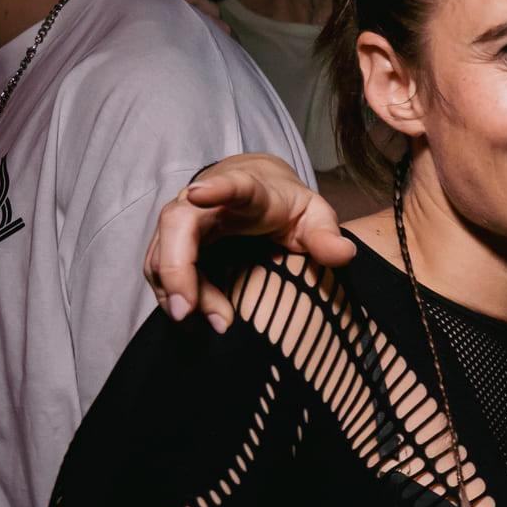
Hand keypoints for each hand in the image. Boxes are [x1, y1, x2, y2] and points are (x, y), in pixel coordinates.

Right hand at [143, 153, 352, 331]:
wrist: (257, 189)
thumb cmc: (287, 205)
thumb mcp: (315, 217)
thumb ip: (327, 235)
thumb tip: (344, 254)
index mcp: (249, 190)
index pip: (233, 184)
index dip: (216, 189)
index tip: (198, 194)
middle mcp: (206, 200)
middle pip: (178, 223)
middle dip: (176, 265)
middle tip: (185, 309)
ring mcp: (185, 220)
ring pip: (163, 251)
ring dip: (174, 289)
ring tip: (196, 322)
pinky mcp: (173, 241)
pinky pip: (161, 269)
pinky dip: (173, 294)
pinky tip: (193, 319)